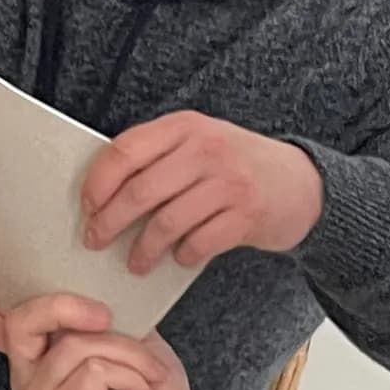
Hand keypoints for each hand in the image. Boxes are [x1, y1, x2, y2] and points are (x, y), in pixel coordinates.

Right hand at [0, 294, 230, 389]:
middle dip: (65, 307)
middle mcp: (26, 379)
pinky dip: (130, 372)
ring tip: (148, 372)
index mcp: (35, 356)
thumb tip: (83, 276)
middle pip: (21, 322)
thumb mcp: (122, 333)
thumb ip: (92, 309)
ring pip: (73, 345)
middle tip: (106, 316)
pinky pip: (92, 369)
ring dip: (126, 351)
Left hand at [80, 113, 323, 274]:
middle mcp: (206, 149)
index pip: (124, 151)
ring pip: (166, 222)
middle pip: (139, 191)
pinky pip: (199, 243)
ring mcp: (229, 182)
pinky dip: (183, 255)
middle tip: (95, 241)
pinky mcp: (247, 215)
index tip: (86, 207)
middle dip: (109, 222)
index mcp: (184, 126)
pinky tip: (179, 258)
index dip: (97, 183)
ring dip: (143, 249)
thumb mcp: (199, 144)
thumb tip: (100, 195)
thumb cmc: (236, 167)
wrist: (303, 184)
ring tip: (136, 262)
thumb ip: (158, 158)